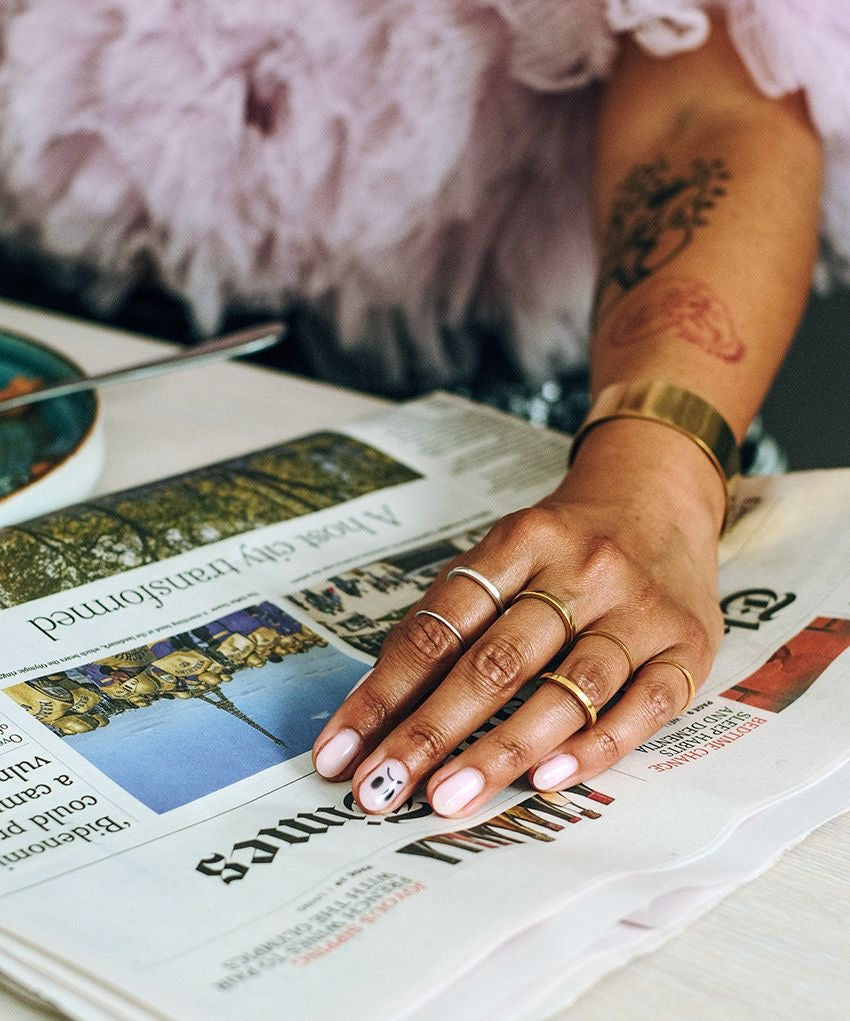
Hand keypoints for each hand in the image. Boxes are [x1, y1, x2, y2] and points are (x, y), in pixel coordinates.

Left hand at [312, 419, 725, 816]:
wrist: (661, 495)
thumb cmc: (565, 542)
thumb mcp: (506, 552)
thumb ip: (455, 617)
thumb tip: (381, 709)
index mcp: (521, 540)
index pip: (440, 624)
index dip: (383, 691)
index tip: (340, 752)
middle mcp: (581, 569)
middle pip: (497, 659)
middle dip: (430, 731)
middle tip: (380, 790)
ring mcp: (638, 607)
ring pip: (568, 686)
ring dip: (503, 748)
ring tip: (447, 798)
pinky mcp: (687, 643)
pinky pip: (644, 704)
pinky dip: (595, 745)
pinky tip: (547, 780)